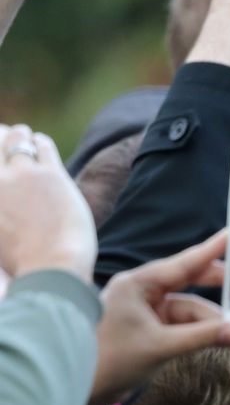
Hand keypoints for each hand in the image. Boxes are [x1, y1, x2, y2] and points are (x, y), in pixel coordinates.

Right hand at [0, 125, 94, 279]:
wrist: (49, 268)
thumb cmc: (21, 263)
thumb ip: (1, 211)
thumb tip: (7, 204)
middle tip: (4, 137)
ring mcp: (21, 175)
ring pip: (17, 139)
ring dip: (20, 136)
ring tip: (24, 137)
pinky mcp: (50, 174)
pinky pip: (42, 146)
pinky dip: (40, 142)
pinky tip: (41, 144)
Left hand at [91, 231, 229, 404]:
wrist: (80, 389)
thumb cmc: (110, 361)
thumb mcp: (160, 347)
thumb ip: (202, 337)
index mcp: (136, 285)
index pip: (181, 264)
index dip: (210, 250)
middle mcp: (142, 293)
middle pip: (188, 282)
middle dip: (217, 288)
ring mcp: (146, 312)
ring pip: (190, 308)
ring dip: (212, 321)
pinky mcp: (150, 330)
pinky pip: (184, 325)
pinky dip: (202, 332)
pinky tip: (221, 338)